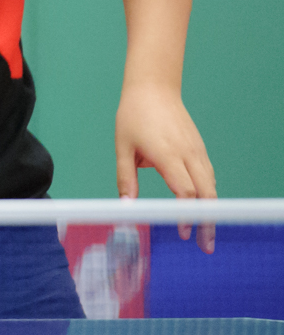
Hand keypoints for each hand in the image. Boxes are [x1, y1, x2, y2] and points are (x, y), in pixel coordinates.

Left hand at [116, 82, 216, 251]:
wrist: (153, 89)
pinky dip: (208, 194)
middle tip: (206, 246)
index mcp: (168, 155)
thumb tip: (125, 206)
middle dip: (207, 221)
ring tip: (206, 234)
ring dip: (211, 210)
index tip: (183, 233)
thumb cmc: (133, 116)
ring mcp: (198, 151)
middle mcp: (188, 154)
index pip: (185, 192)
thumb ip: (125, 178)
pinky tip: (202, 209)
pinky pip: (209, 176)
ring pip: (212, 186)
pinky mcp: (200, 149)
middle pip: (207, 194)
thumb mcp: (122, 147)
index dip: (186, 215)